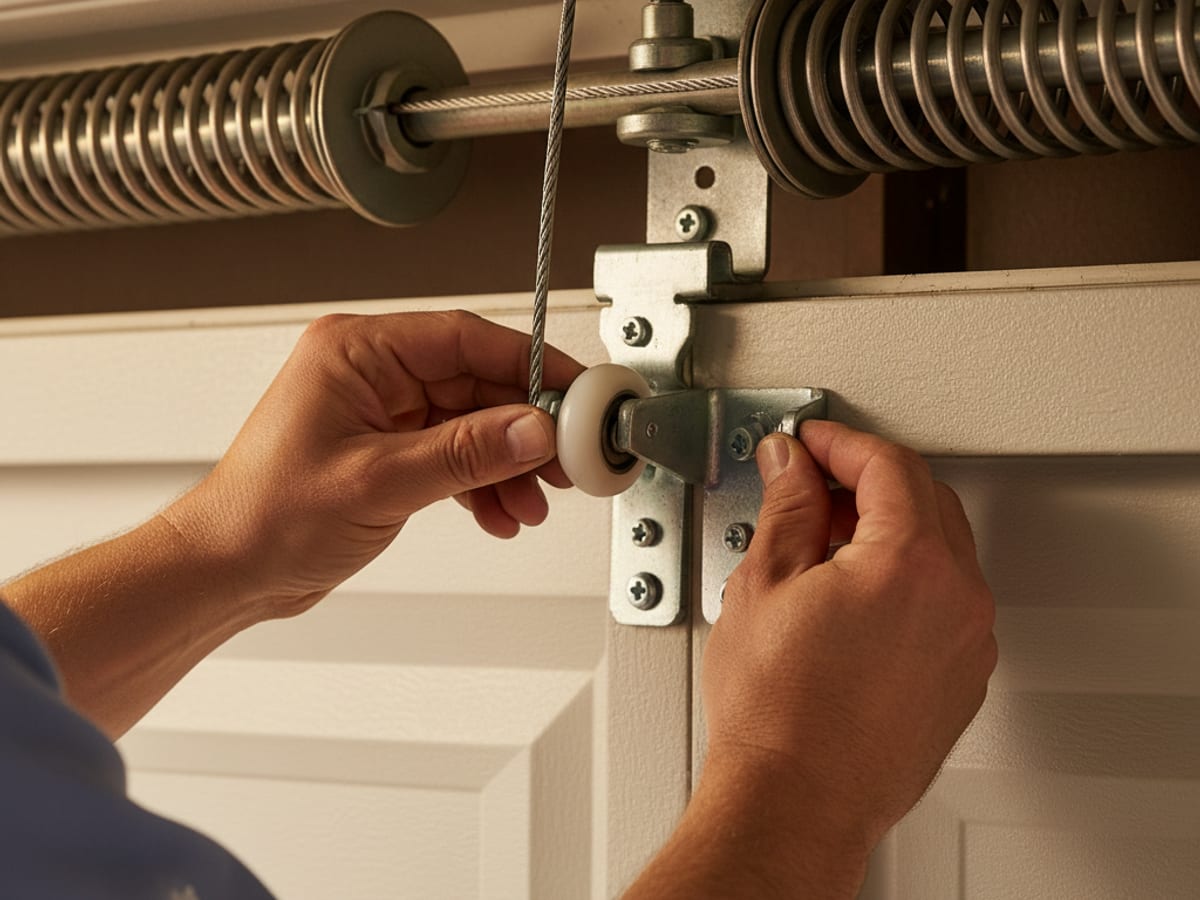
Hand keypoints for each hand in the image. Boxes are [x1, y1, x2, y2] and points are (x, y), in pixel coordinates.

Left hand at [164, 310, 583, 616]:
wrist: (229, 571)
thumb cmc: (264, 516)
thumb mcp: (379, 481)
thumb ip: (465, 453)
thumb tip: (531, 430)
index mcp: (357, 351)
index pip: (464, 339)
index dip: (529, 365)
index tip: (573, 393)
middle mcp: (371, 373)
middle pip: (476, 382)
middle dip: (523, 428)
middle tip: (564, 459)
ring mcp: (380, 412)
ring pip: (472, 423)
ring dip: (507, 464)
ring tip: (531, 501)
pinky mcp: (388, 450)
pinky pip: (454, 454)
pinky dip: (481, 483)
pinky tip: (499, 512)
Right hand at [704, 421, 996, 858]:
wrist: (795, 802)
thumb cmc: (775, 714)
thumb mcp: (764, 583)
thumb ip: (788, 506)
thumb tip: (792, 465)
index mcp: (908, 563)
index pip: (887, 464)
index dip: (840, 442)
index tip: (809, 442)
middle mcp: (956, 597)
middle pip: (924, 496)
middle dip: (867, 476)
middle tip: (812, 480)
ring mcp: (967, 641)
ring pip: (942, 545)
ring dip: (890, 523)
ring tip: (825, 537)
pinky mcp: (962, 676)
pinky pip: (947, 597)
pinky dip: (908, 574)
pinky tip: (854, 590)